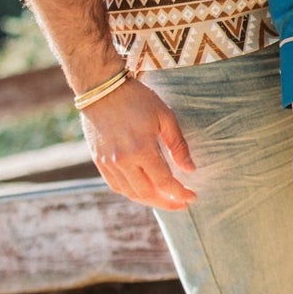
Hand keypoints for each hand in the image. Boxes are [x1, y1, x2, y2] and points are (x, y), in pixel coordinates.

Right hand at [83, 77, 197, 209]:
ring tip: (165, 199)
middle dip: (167, 202)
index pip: (165, 183)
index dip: (180, 193)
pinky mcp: (99, 161)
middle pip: (148, 194)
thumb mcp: (165, 117)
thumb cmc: (137, 99)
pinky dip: (131, 193)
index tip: (192, 197)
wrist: (101, 89)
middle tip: (182, 204)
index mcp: (142, 150)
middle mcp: (123, 162)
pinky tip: (144, 191)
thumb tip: (190, 170)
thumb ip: (178, 146)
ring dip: (150, 200)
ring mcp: (109, 163)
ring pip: (131, 193)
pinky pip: (116, 186)